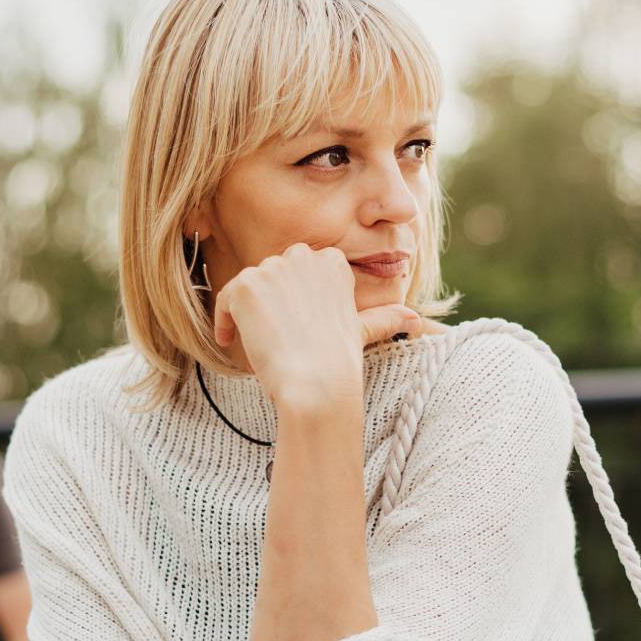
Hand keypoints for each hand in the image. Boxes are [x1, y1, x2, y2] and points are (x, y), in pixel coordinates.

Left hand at [211, 242, 419, 411]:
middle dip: (272, 301)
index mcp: (333, 263)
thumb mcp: (363, 333)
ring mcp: (272, 269)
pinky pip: (225, 299)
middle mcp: (303, 257)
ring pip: (249, 287)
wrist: (316, 383)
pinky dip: (224, 319)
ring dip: (249, 313)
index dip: (295, 299)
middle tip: (276, 336)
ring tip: (258, 344)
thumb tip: (415, 320)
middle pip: (274, 275)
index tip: (296, 325)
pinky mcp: (246, 286)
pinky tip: (229, 339)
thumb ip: (384, 319)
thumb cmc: (340, 362)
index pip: (301, 271)